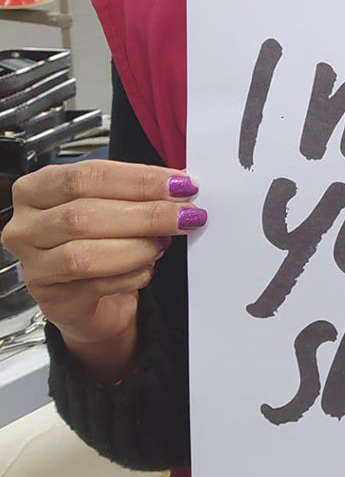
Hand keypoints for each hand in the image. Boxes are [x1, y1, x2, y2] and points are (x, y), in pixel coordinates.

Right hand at [1, 160, 205, 376]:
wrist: (93, 295)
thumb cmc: (102, 238)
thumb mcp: (115, 204)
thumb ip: (139, 192)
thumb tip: (182, 184)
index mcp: (38, 188)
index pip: (86, 176)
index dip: (137, 179)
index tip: (180, 183)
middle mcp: (27, 226)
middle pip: (84, 214)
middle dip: (145, 214)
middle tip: (187, 214)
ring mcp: (33, 266)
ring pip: (83, 255)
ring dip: (137, 247)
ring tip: (165, 243)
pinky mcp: (52, 300)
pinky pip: (94, 285)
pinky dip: (131, 275)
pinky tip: (148, 269)